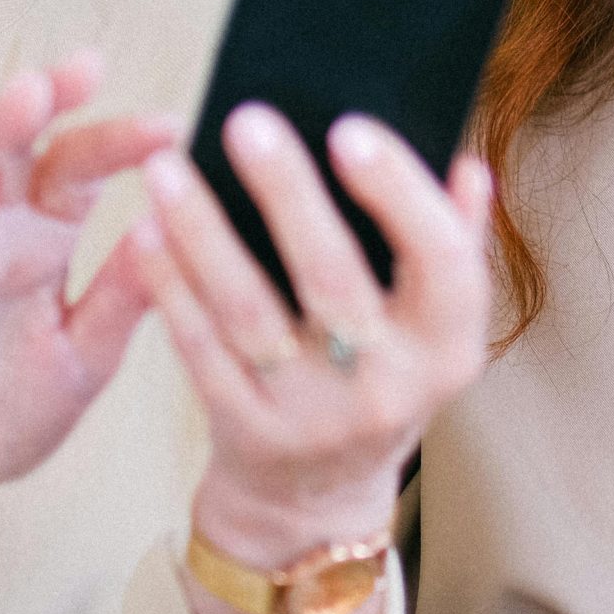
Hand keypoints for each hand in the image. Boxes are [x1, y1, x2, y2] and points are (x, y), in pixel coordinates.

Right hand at [0, 51, 178, 530]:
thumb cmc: (4, 409)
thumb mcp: (87, 354)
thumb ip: (124, 296)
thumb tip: (176, 227)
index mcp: (40, 240)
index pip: (77, 170)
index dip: (118, 142)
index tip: (173, 125)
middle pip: (18, 152)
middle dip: (50, 105)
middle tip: (90, 65)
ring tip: (27, 91)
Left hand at [131, 104, 493, 563]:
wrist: (319, 493)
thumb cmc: (385, 372)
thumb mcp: (439, 324)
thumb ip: (455, 242)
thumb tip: (466, 167)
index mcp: (447, 348)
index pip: (440, 261)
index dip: (399, 194)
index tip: (350, 128)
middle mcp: (385, 388)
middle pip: (333, 280)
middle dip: (287, 196)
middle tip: (246, 120)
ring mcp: (309, 416)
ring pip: (249, 313)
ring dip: (205, 234)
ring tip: (168, 167)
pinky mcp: (243, 430)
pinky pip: (199, 349)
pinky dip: (171, 288)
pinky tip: (147, 231)